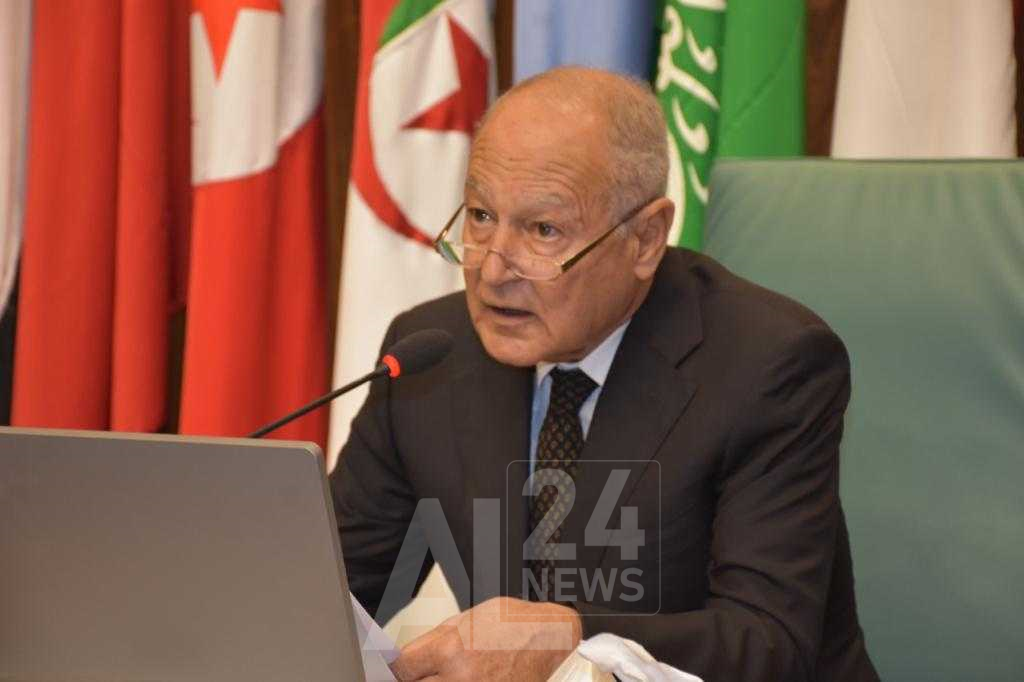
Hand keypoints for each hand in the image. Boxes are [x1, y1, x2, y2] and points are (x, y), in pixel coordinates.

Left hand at [390, 597, 581, 680]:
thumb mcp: (467, 618)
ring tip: (437, 678)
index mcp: (452, 649)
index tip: (390, 672)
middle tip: (416, 676)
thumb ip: (433, 641)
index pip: (401, 670)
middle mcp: (461, 678)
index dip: (391, 671)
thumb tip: (404, 660)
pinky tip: (456, 681)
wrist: (553, 640)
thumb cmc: (514, 625)